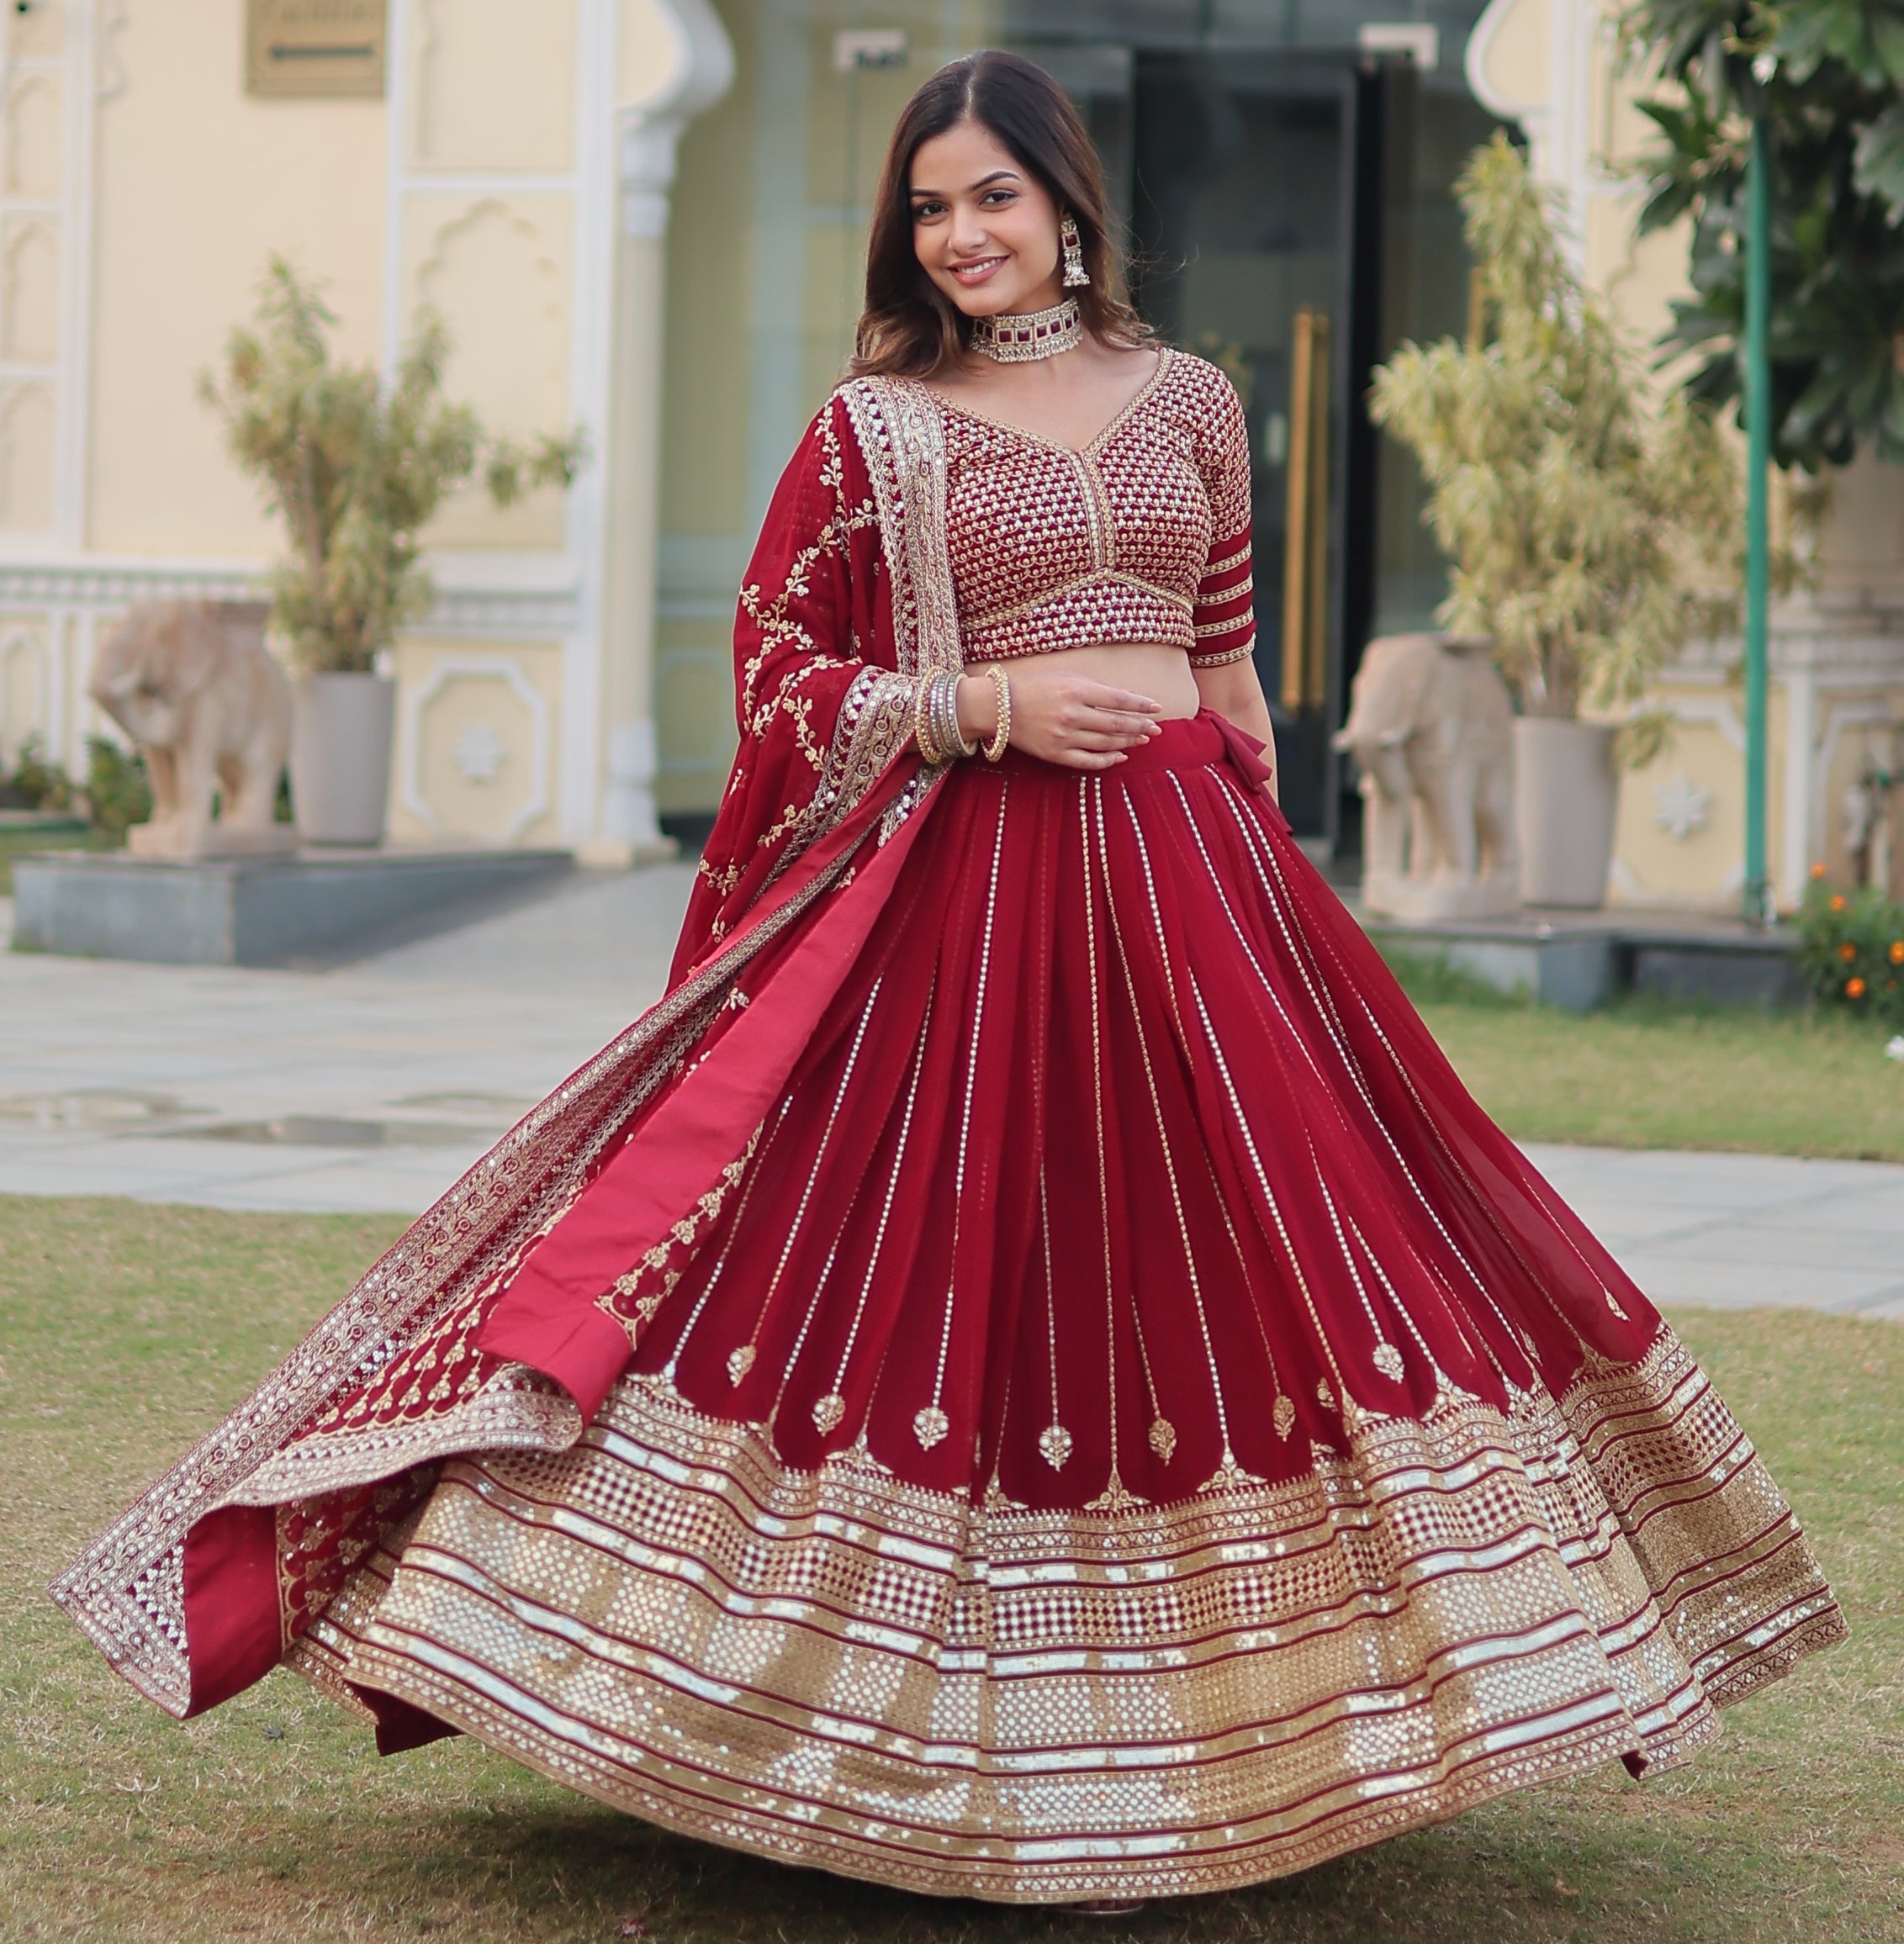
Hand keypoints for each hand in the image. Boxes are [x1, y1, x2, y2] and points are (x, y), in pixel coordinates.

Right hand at [956, 664, 1161, 770]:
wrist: (998, 707)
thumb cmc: (1033, 686)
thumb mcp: (1066, 676)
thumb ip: (1095, 687)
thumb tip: (1126, 698)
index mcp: (1075, 690)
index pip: (1119, 700)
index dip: (1141, 705)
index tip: (1156, 708)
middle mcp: (1071, 714)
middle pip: (1116, 724)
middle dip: (1140, 726)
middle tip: (1156, 728)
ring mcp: (1063, 737)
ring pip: (1106, 743)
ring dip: (1129, 742)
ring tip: (1143, 739)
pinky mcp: (1055, 754)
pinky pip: (1088, 761)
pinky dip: (1108, 760)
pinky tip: (1121, 756)